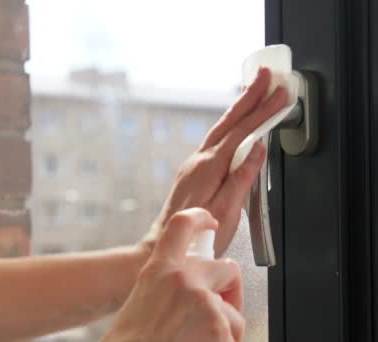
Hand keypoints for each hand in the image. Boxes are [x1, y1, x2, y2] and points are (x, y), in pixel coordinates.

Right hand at [104, 208, 244, 341]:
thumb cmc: (132, 340)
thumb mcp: (144, 301)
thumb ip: (168, 286)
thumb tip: (189, 288)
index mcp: (159, 270)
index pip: (181, 225)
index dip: (200, 218)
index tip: (209, 222)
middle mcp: (183, 280)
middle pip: (226, 268)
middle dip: (230, 289)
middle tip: (221, 307)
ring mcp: (204, 303)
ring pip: (235, 313)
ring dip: (226, 328)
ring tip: (201, 341)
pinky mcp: (220, 328)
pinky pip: (236, 335)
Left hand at [143, 67, 287, 255]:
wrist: (165, 242)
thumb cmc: (197, 234)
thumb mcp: (227, 210)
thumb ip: (242, 178)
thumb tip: (258, 149)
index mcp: (209, 167)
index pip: (242, 132)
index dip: (263, 111)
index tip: (280, 94)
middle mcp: (199, 160)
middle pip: (228, 122)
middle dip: (249, 96)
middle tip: (265, 75)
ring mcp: (194, 164)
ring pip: (221, 128)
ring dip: (239, 108)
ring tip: (254, 90)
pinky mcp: (194, 170)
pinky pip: (216, 139)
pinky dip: (230, 125)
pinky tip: (236, 123)